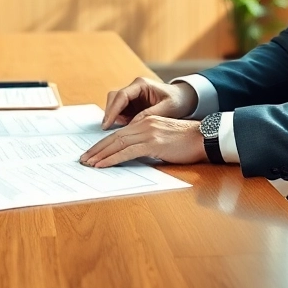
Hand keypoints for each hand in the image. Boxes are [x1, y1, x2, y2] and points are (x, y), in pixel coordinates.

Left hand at [79, 115, 204, 167]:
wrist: (204, 138)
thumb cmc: (187, 142)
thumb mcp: (163, 140)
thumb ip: (148, 143)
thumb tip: (134, 155)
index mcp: (146, 122)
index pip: (119, 133)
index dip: (103, 143)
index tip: (92, 153)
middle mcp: (144, 124)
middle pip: (114, 137)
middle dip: (97, 149)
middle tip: (84, 159)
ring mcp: (148, 132)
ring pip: (117, 143)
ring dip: (100, 154)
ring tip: (88, 163)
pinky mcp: (152, 143)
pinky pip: (127, 152)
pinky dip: (112, 159)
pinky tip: (102, 165)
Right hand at [100, 77, 198, 128]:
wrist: (185, 99)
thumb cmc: (178, 101)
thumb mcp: (167, 109)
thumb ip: (150, 115)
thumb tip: (132, 125)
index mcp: (141, 84)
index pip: (121, 96)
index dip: (112, 110)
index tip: (107, 124)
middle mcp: (134, 88)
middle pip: (114, 99)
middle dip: (110, 114)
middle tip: (108, 129)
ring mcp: (133, 96)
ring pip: (115, 105)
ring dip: (115, 118)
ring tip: (122, 130)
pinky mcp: (133, 104)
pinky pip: (121, 111)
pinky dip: (121, 120)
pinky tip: (127, 128)